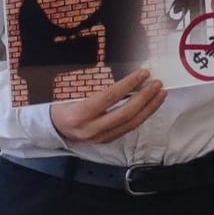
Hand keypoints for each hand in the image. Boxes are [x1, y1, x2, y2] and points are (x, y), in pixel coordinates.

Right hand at [49, 68, 164, 143]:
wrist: (53, 127)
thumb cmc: (62, 104)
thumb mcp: (71, 93)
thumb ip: (94, 86)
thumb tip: (121, 73)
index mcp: (78, 114)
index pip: (109, 97)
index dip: (128, 85)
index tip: (143, 73)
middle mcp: (90, 129)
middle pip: (125, 114)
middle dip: (144, 98)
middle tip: (157, 84)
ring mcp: (100, 138)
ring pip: (131, 124)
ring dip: (149, 108)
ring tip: (160, 93)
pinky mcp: (107, 141)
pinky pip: (129, 128)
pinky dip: (142, 116)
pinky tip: (151, 105)